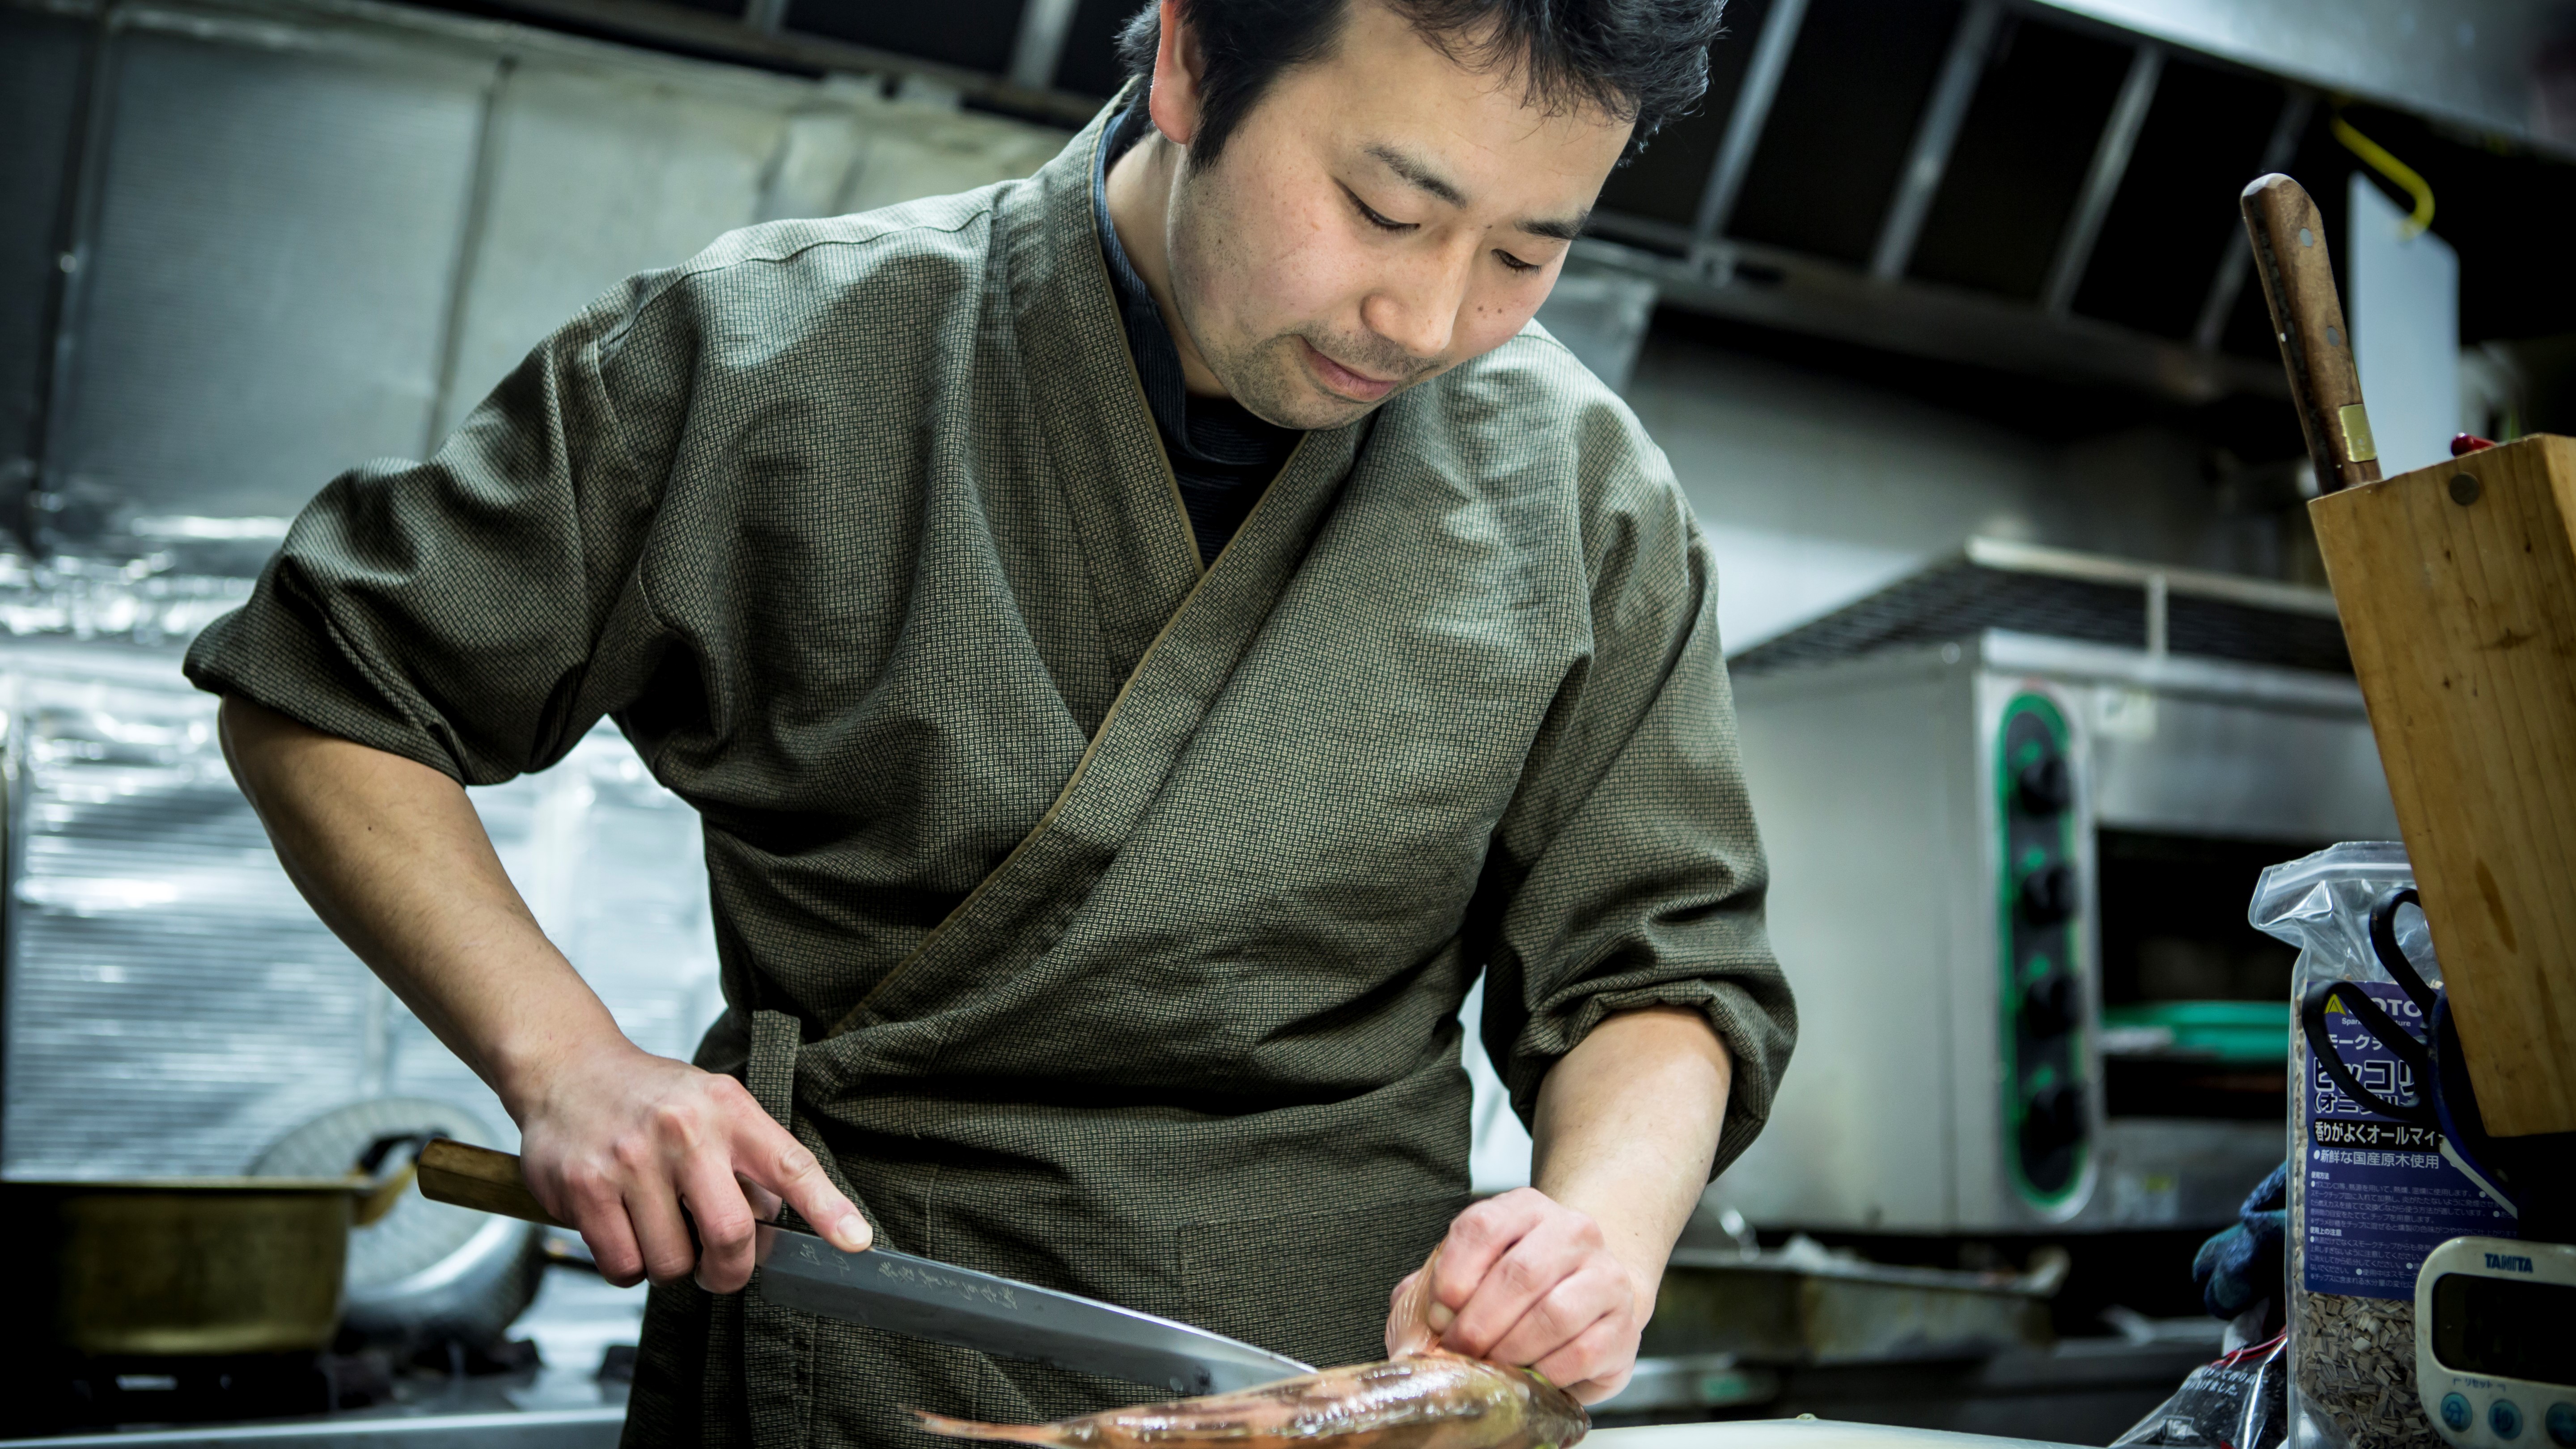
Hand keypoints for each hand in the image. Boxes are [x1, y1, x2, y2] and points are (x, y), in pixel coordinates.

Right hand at [508, 1037, 869, 1292]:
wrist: (568, 1069)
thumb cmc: (651, 1098)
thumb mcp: (714, 1105)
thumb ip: (751, 1160)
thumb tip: (774, 1225)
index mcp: (727, 1110)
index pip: (789, 1163)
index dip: (828, 1208)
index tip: (856, 1242)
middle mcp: (683, 1131)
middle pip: (731, 1234)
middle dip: (729, 1271)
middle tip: (719, 1268)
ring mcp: (630, 1160)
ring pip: (671, 1263)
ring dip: (671, 1266)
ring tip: (659, 1228)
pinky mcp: (583, 1189)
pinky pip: (622, 1266)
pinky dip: (629, 1266)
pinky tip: (625, 1230)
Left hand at [1384, 1188, 1646, 1402]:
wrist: (1589, 1295)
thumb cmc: (1521, 1287)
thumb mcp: (1476, 1270)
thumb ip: (1436, 1285)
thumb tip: (1413, 1318)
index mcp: (1526, 1208)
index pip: (1483, 1226)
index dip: (1454, 1273)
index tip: (1438, 1313)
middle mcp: (1572, 1231)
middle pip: (1521, 1273)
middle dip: (1479, 1322)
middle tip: (1459, 1349)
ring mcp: (1605, 1275)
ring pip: (1553, 1314)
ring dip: (1511, 1349)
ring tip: (1492, 1364)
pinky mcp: (1623, 1322)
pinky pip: (1581, 1353)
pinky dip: (1546, 1371)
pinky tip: (1530, 1373)